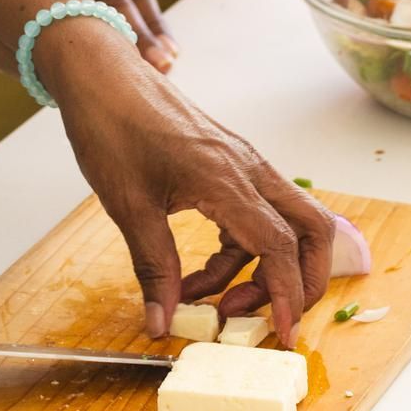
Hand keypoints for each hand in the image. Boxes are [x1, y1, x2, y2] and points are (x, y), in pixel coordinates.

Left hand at [39, 22, 334, 347]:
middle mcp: (247, 168)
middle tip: (268, 319)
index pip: (280, 247)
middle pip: (311, 230)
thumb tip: (162, 323)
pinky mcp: (227, 163)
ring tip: (219, 302)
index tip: (284, 337)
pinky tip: (201, 274)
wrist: (100, 74)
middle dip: (302, 282)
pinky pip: (255, 214)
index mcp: (226, 178)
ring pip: (285, 223)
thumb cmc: (112, 126)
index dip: (288, 297)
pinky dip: (240, 252)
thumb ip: (154, 268)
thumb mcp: (127, 206)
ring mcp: (241, 162)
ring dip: (265, 271)